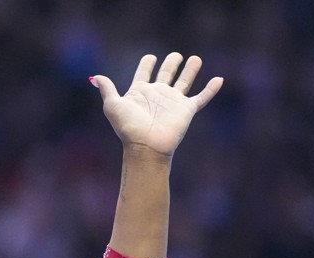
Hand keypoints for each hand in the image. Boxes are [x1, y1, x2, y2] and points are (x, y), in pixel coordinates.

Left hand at [92, 53, 221, 158]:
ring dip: (190, 70)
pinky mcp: (186, 110)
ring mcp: (173, 102)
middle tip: (175, 55)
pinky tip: (219, 79)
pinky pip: (202, 98)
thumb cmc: (128, 128)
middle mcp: (158, 95)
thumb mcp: (113, 106)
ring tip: (195, 58)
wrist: (146, 146)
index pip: (144, 73)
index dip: (147, 64)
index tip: (150, 58)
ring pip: (184, 81)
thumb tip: (94, 78)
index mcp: (140, 92)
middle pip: (166, 74)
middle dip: (171, 63)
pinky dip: (211, 89)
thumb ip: (107, 89)